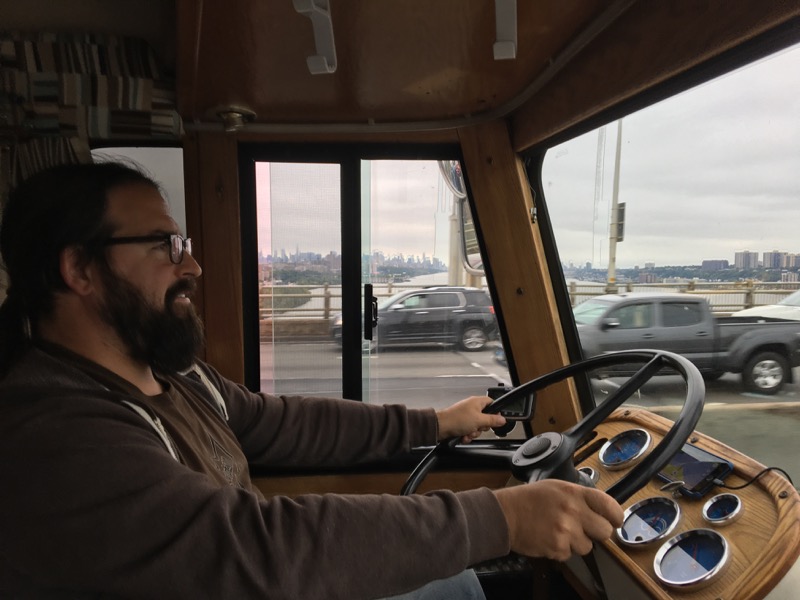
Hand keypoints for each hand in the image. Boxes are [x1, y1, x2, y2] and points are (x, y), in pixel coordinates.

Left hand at [436, 395, 506, 442]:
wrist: (441, 427)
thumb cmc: (456, 419)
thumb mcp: (479, 420)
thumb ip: (492, 420)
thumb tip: (502, 419)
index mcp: (477, 402)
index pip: (492, 403)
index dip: (496, 412)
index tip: (496, 420)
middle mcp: (472, 408)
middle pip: (485, 418)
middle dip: (482, 427)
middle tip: (477, 427)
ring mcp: (466, 416)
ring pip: (477, 427)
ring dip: (474, 433)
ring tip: (468, 433)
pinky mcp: (461, 424)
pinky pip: (470, 431)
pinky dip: (467, 435)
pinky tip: (463, 436)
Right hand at [494, 480, 623, 561]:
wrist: (505, 514)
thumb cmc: (530, 499)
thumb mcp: (557, 487)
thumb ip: (581, 497)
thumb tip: (602, 511)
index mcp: (575, 493)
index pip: (610, 507)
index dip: (616, 517)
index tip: (614, 520)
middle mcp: (573, 511)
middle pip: (605, 531)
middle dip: (596, 532)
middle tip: (582, 528)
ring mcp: (566, 531)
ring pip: (587, 546)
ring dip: (576, 542)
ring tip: (559, 531)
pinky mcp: (557, 547)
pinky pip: (570, 554)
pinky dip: (561, 549)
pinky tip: (549, 537)